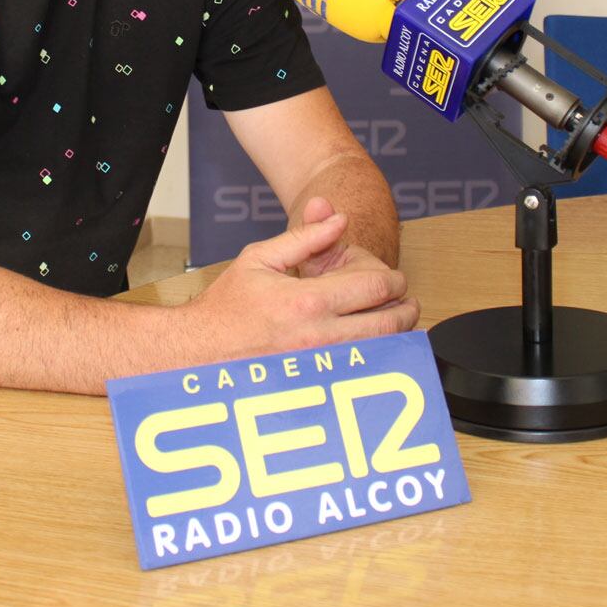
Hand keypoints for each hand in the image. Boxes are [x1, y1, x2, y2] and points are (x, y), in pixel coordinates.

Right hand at [183, 211, 419, 361]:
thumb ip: (304, 237)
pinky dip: (378, 360)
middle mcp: (318, 337)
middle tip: (407, 302)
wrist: (199, 350)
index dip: (394, 280)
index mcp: (307, 301)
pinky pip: (362, 374)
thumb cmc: (227, 306)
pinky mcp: (316, 387)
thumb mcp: (260, 258)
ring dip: (397, 336)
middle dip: (406, 309)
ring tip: (395, 323)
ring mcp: (319, 368)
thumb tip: (338, 220)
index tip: (394, 279)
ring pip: (382, 352)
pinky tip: (378, 350)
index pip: (375, 288)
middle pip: (389, 323)